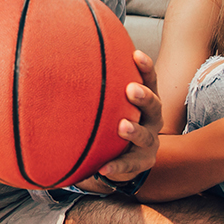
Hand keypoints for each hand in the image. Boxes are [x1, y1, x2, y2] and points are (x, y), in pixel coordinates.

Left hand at [73, 50, 162, 192]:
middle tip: (131, 89)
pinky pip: (129, 166)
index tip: (136, 55)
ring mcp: (149, 142)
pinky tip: (104, 168)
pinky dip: (117, 167)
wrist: (127, 155)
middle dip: (143, 97)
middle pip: (154, 106)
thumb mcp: (115, 102)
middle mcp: (152, 120)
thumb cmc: (117, 119)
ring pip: (145, 137)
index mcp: (147, 101)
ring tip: (123, 126)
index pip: (150, 81)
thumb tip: (69, 57)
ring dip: (135, 131)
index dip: (146, 68)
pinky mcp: (142, 163)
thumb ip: (102, 86)